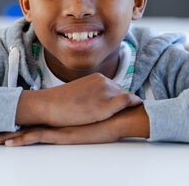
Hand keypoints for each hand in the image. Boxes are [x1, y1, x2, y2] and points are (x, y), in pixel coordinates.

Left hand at [0, 105, 149, 145]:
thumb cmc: (103, 119)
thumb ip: (73, 121)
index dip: (10, 122)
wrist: (116, 116)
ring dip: (2, 136)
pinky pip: (36, 137)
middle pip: (18, 124)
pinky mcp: (60, 134)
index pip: (27, 119)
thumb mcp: (83, 122)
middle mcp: (50, 119)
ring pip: (22, 131)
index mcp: (52, 117)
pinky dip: (21, 140)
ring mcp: (54, 126)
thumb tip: (66, 123)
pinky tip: (8, 144)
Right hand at [16, 73, 141, 126]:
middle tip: (138, 108)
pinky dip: (134, 103)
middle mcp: (103, 82)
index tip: (129, 105)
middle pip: (123, 92)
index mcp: (97, 78)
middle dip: (128, 101)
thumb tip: (97, 101)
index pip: (116, 88)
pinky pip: (126, 101)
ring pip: (126, 97)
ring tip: (140, 110)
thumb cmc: (60, 102)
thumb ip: (92, 93)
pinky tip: (140, 107)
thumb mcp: (80, 92)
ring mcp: (104, 92)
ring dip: (132, 103)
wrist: (48, 105)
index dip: (121, 98)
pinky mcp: (104, 106)